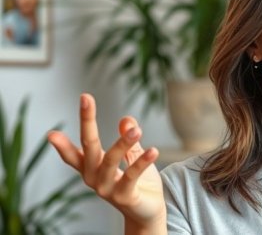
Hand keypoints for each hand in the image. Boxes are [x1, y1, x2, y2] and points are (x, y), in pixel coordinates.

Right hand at [48, 93, 164, 230]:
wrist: (148, 213)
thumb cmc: (138, 184)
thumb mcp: (132, 158)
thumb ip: (128, 141)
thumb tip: (126, 119)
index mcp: (92, 168)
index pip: (77, 148)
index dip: (68, 129)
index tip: (57, 117)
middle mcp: (93, 178)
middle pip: (88, 147)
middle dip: (86, 122)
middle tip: (86, 99)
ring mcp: (106, 189)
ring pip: (110, 160)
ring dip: (123, 143)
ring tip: (136, 130)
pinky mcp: (123, 197)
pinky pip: (131, 175)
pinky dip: (142, 162)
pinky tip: (153, 150)